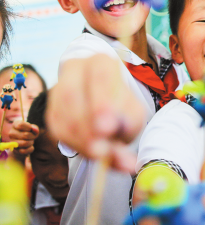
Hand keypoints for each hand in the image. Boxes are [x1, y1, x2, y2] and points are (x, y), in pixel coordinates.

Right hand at [8, 119, 38, 162]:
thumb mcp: (33, 128)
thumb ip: (35, 128)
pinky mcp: (15, 150)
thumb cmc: (29, 132)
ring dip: (31, 142)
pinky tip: (31, 146)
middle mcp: (11, 133)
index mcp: (15, 125)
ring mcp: (12, 142)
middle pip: (25, 135)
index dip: (29, 127)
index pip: (21, 125)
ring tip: (31, 141)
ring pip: (24, 143)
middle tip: (32, 137)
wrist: (24, 142)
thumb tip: (35, 130)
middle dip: (33, 136)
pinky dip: (30, 149)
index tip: (30, 129)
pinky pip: (24, 151)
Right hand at [46, 54, 143, 171]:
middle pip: (73, 95)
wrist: (104, 105)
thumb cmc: (122, 107)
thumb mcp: (133, 114)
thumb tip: (126, 161)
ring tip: (103, 158)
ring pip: (62, 114)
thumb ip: (130, 129)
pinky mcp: (50, 109)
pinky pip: (56, 129)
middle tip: (102, 152)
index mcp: (102, 63)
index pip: (101, 77)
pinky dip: (73, 145)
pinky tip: (90, 154)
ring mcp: (58, 88)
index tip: (108, 128)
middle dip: (87, 127)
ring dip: (82, 141)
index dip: (102, 103)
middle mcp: (76, 70)